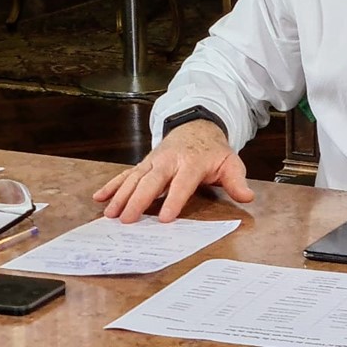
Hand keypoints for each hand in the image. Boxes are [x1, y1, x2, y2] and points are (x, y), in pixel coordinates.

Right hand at [92, 119, 253, 222]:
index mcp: (192, 162)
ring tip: (110, 214)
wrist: (197, 126)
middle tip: (127, 220)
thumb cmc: (214, 151)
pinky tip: (99, 198)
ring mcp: (154, 161)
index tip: (165, 219)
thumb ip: (237, 181)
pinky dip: (112, 185)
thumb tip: (247, 196)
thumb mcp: (230, 162)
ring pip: (135, 178)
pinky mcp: (145, 164)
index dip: (174, 200)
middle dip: (139, 200)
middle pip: (152, 180)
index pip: (182, 183)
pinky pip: (126, 174)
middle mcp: (169, 160)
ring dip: (121, 195)